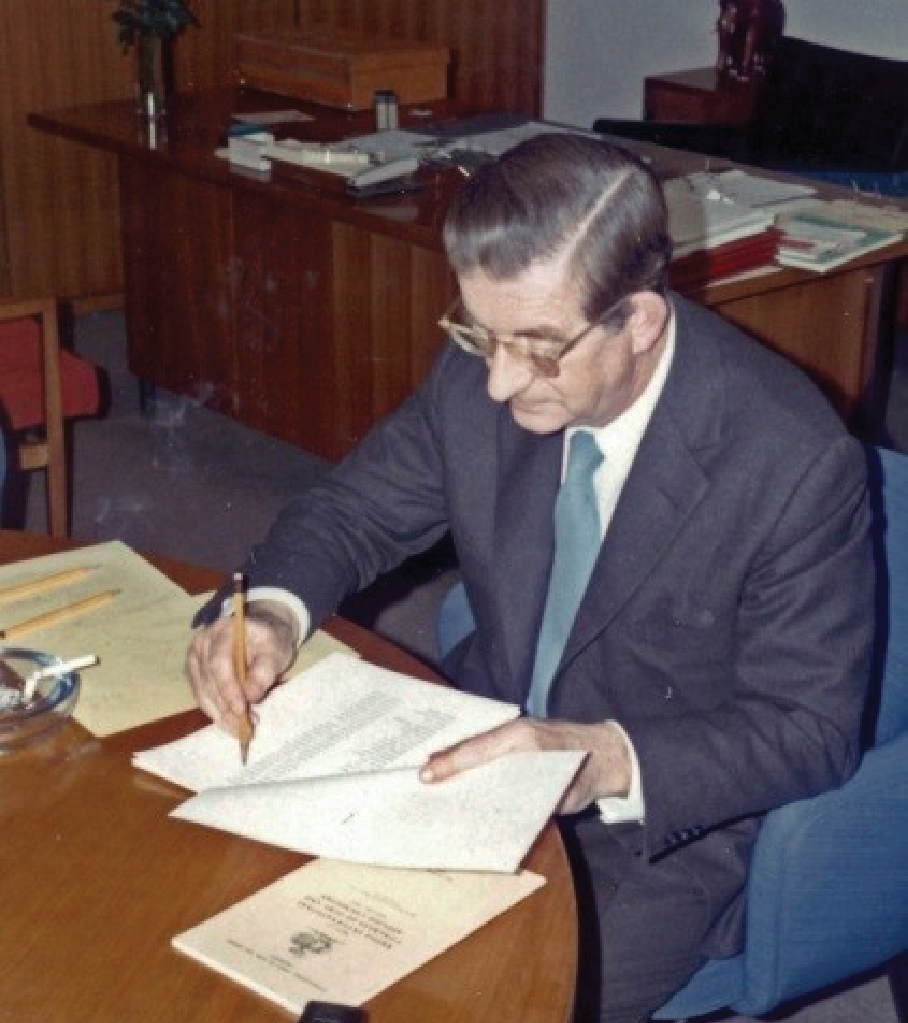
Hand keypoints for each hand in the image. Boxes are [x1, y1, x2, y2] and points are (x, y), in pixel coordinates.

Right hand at [185, 600, 296, 732]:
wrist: (262, 630)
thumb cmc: (270, 639)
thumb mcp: (276, 651)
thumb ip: (264, 671)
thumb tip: (251, 697)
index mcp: (222, 631)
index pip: (218, 663)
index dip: (228, 690)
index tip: (241, 711)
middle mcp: (202, 643)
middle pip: (208, 681)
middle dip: (226, 708)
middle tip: (246, 728)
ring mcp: (195, 657)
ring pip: (202, 693)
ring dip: (220, 715)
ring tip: (241, 729)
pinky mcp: (194, 672)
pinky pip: (201, 696)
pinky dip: (216, 712)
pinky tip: (230, 723)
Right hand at [419, 717, 631, 814]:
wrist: (609, 756)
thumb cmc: (582, 772)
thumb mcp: (558, 792)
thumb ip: (529, 801)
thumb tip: (493, 818)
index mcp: (520, 739)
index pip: (477, 751)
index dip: (450, 764)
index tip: (425, 776)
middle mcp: (512, 735)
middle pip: (470, 747)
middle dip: (442, 760)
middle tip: (414, 776)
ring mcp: (513, 739)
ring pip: (475, 750)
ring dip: (452, 762)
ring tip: (425, 777)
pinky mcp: (516, 745)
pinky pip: (486, 752)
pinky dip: (467, 762)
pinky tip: (452, 779)